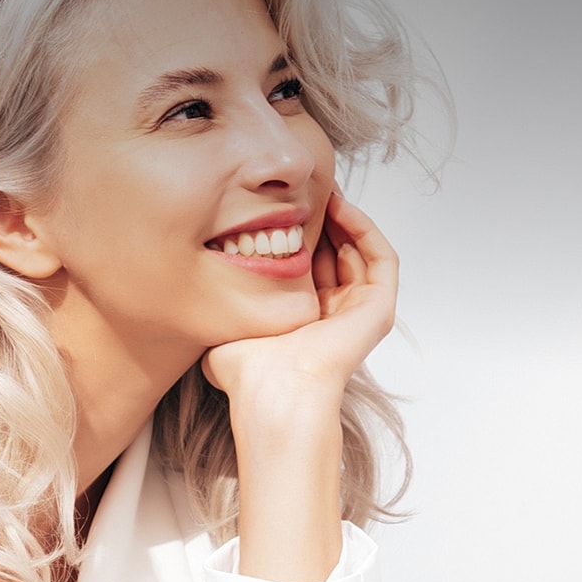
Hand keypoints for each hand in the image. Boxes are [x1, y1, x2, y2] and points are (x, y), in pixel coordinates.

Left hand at [199, 191, 399, 581]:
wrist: (274, 393)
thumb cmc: (249, 372)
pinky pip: (381, 258)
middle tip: (305, 188)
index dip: (299, 231)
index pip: (310, 264)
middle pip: (337, 252)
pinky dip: (365, 229)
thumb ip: (224, 303)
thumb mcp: (229, 322)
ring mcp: (360, 313)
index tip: (280, 204)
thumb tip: (200, 286)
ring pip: (361, 251)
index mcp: (305, 320)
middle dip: (323, 218)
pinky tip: (341, 208)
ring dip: (345, 217)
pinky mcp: (378, 310)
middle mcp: (335, 315)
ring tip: (324, 190)